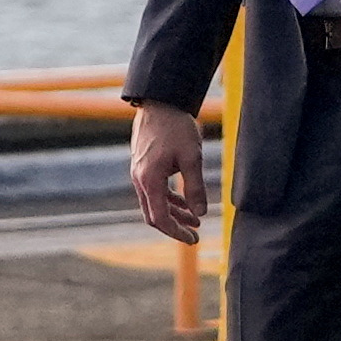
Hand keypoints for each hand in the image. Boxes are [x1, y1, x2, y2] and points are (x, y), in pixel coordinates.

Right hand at [127, 104, 208, 243]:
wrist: (160, 101)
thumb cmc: (176, 127)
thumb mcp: (192, 158)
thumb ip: (195, 188)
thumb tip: (201, 213)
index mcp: (149, 180)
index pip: (159, 218)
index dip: (176, 232)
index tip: (193, 239)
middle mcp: (140, 179)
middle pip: (154, 214)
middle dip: (174, 227)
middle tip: (195, 235)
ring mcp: (139, 172)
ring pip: (154, 202)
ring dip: (174, 213)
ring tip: (196, 220)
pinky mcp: (144, 165)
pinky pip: (154, 190)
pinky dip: (169, 199)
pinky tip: (186, 202)